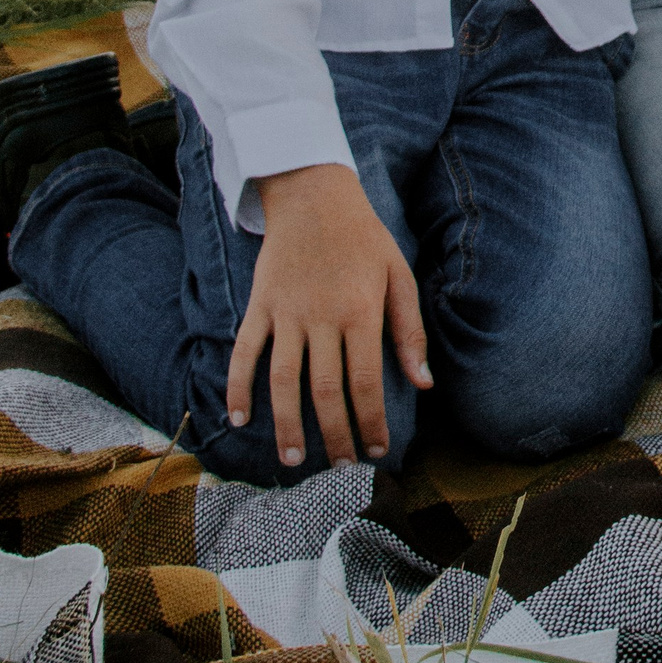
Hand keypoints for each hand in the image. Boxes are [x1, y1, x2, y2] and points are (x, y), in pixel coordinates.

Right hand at [227, 165, 430, 468]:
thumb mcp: (399, 274)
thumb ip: (410, 331)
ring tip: (292, 459)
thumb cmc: (364, 237)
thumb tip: (423, 383)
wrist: (314, 195)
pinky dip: (238, 386)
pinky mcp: (259, 306)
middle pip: (325, 390)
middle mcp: (322, 317)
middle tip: (340, 467)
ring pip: (283, 380)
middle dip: (334, 434)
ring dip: (286, 424)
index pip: (366, 381)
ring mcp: (286, 313)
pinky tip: (238, 417)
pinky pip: (245, 352)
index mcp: (361, 311)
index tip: (376, 450)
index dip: (371, 421)